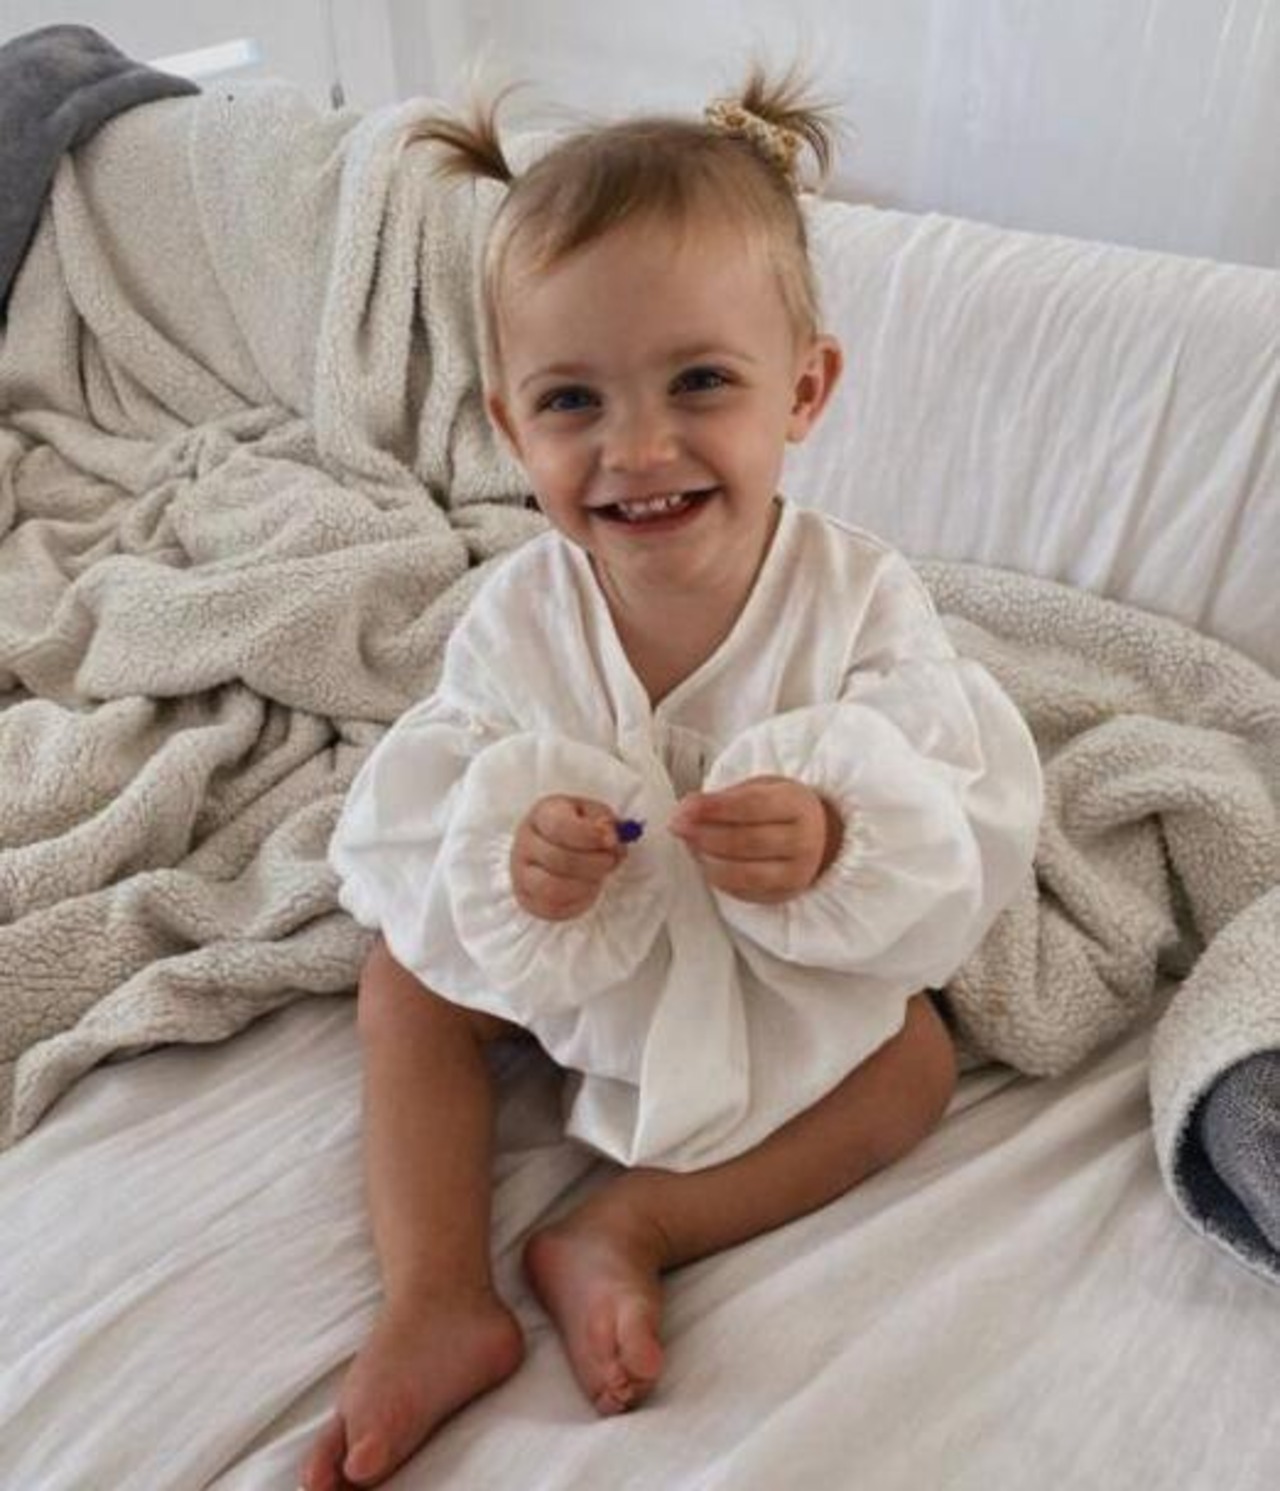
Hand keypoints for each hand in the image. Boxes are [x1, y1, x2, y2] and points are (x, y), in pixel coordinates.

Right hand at [511, 795, 624, 920]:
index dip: (589, 835)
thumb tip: (610, 835)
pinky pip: (552, 908)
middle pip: (556, 858)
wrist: (562, 851)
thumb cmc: (582, 831)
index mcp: (543, 814)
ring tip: (597, 877)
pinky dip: (577, 902)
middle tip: (610, 861)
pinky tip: (587, 889)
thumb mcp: (597, 817)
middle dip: (592, 863)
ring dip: (584, 885)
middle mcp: (525, 842)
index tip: (612, 840)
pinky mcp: (526, 898)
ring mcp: (521, 872)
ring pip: (551, 888)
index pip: (558, 825)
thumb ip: (606, 824)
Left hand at [669, 775, 842, 903]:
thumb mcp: (759, 789)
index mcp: (797, 805)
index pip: (753, 806)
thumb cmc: (779, 809)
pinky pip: (743, 891)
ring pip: (744, 872)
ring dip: (708, 859)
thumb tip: (686, 809)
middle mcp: (803, 841)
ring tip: (690, 845)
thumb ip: (722, 798)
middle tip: (678, 826)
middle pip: (747, 841)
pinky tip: (705, 862)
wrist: (816, 836)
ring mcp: (796, 873)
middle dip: (705, 834)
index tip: (686, 806)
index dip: (715, 807)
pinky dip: (717, 878)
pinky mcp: (782, 894)